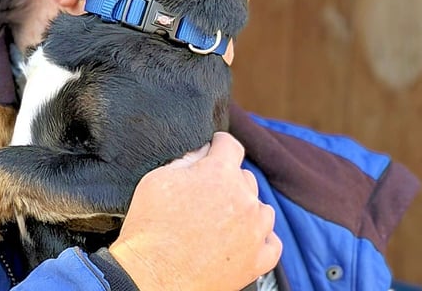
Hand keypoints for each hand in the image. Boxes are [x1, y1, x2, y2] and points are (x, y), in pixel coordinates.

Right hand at [109, 132, 281, 290]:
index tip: (214, 150)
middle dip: (227, 180)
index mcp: (220, 173)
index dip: (219, 145)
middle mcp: (244, 199)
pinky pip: (272, 242)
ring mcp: (254, 232)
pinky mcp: (257, 261)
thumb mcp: (158, 178)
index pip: (230, 145)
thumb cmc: (149, 227)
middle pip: (245, 177)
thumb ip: (186, 159)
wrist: (150, 276)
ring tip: (222, 220)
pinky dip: (260, 238)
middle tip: (205, 195)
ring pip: (261, 209)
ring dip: (245, 209)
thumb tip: (202, 152)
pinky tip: (243, 239)